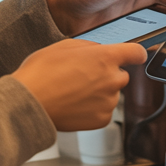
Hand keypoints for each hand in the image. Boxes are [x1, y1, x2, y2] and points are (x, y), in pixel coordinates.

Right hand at [13, 39, 147, 130]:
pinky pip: (105, 110)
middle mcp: (111, 79)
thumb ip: (90, 47)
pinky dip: (94, 108)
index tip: (135, 56)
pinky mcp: (102, 119)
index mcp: (105, 57)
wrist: (29, 104)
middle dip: (107, 74)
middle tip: (83, 76)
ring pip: (112, 93)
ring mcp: (108, 101)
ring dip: (99, 92)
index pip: (136, 53)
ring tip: (73, 91)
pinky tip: (75, 104)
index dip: (135, 53)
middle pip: (121, 74)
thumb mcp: (64, 46)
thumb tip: (100, 50)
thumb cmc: (41, 73)